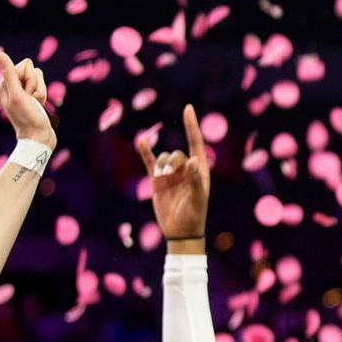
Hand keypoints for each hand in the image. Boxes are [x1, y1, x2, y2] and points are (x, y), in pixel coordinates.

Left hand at [0, 52, 54, 148]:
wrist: (38, 137)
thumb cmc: (27, 118)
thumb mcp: (18, 95)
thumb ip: (9, 74)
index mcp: (3, 83)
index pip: (24, 65)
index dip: (30, 80)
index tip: (26, 96)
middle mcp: (10, 85)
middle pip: (31, 70)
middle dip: (36, 85)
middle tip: (31, 101)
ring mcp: (20, 90)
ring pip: (38, 77)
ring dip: (40, 91)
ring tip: (35, 104)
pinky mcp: (29, 95)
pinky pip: (41, 85)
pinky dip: (43, 95)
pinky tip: (38, 105)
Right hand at [137, 104, 209, 243]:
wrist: (180, 232)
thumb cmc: (194, 215)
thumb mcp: (198, 198)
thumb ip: (195, 180)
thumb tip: (191, 160)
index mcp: (199, 170)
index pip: (196, 143)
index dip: (191, 126)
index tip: (188, 109)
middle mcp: (185, 169)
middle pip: (176, 154)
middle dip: (171, 162)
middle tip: (168, 176)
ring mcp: (171, 174)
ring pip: (163, 159)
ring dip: (161, 166)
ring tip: (161, 179)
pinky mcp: (157, 180)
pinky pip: (150, 162)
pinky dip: (146, 152)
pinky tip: (141, 140)